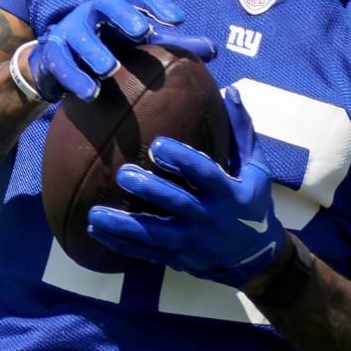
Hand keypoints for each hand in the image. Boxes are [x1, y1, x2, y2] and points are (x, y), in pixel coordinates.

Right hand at [23, 0, 214, 101]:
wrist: (60, 61)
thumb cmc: (110, 47)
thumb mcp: (139, 46)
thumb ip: (173, 47)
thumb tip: (213, 50)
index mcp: (118, 7)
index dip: (157, 3)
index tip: (179, 19)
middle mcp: (93, 12)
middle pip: (107, 3)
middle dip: (124, 15)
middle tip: (142, 31)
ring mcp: (69, 30)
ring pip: (81, 34)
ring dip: (95, 50)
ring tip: (109, 69)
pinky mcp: (52, 52)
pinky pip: (62, 63)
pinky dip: (75, 78)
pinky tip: (91, 93)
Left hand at [85, 86, 285, 287]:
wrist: (254, 256)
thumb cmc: (251, 203)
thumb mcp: (256, 170)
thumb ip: (242, 132)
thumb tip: (232, 91)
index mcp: (229, 194)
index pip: (204, 174)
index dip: (182, 160)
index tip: (157, 145)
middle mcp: (210, 219)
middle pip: (177, 204)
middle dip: (150, 191)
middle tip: (123, 174)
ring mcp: (192, 243)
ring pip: (154, 235)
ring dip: (123, 225)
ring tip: (94, 214)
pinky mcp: (178, 258)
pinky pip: (145, 252)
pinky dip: (120, 244)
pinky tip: (94, 231)